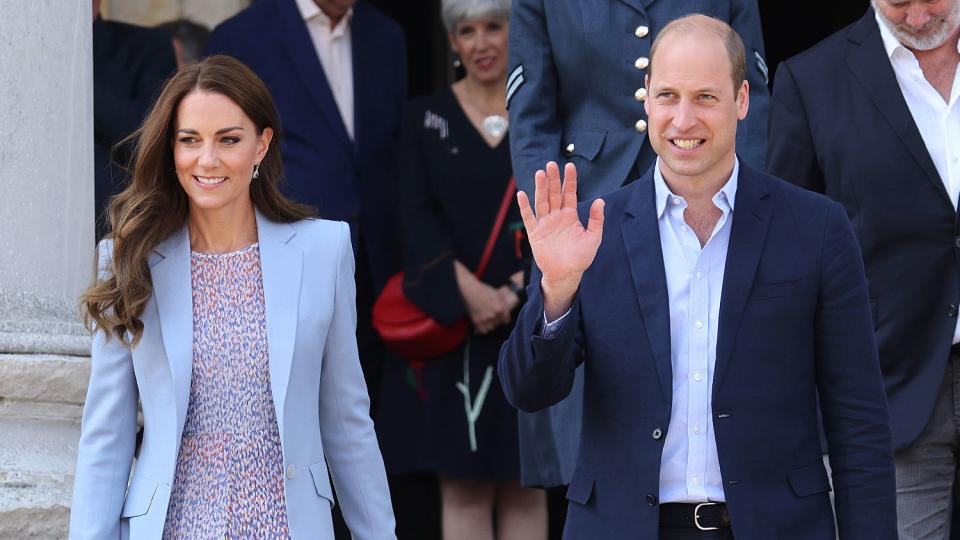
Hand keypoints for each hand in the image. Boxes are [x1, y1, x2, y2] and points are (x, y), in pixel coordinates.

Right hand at [455, 262, 513, 333]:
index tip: (504, 318)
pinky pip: (482, 330)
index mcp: (500, 308)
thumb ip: (502, 301)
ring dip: (491, 326)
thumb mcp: (497, 294)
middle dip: (498, 321)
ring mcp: (484, 319)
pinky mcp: (476, 321)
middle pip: (499, 324)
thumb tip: (508, 305)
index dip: (506, 319)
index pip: (507, 320)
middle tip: (496, 318)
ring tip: (490, 322)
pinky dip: (484, 329)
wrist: (470, 290)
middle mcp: (493, 315)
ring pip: (491, 328)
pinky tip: (484, 326)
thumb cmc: (483, 289)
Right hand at [517, 162, 603, 319]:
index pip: (569, 193)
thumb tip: (600, 201)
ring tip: (540, 173)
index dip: (569, 180)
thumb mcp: (594, 238)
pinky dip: (525, 206)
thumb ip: (596, 220)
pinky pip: (529, 217)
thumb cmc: (581, 258)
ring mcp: (545, 223)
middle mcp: (557, 216)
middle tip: (551, 164)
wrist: (566, 274)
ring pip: (542, 201)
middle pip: (554, 193)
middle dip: (553, 179)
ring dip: (540, 188)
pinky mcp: (535, 233)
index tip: (570, 166)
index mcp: (570, 215)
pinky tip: (522, 194)